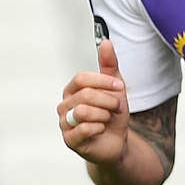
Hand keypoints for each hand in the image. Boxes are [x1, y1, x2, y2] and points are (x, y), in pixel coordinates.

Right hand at [59, 40, 130, 166]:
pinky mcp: (70, 140)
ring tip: (108, 119)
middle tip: (116, 108)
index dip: (103, 82)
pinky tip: (102, 130)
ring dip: (104, 115)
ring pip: (83, 111)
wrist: (117, 142)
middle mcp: (64, 105)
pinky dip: (99, 128)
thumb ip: (109, 65)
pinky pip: (83, 129)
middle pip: (85, 95)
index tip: (120, 87)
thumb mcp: (115, 88)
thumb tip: (106, 42)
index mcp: (73, 90)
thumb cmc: (112, 115)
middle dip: (108, 101)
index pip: (81, 78)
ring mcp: (64, 123)